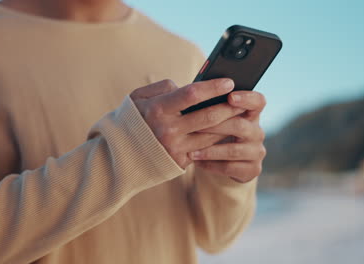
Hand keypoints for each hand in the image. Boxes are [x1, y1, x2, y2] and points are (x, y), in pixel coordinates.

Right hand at [130, 79, 244, 168]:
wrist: (119, 157)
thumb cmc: (132, 121)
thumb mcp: (138, 98)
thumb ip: (162, 87)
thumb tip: (186, 86)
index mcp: (157, 110)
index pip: (192, 94)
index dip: (213, 87)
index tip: (229, 81)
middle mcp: (168, 130)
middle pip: (208, 116)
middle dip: (230, 106)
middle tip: (244, 99)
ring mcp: (175, 148)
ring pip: (211, 134)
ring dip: (229, 124)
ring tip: (241, 114)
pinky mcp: (180, 162)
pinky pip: (206, 148)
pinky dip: (218, 139)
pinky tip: (227, 131)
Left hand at [190, 91, 266, 182]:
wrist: (226, 162)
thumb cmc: (217, 133)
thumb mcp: (217, 118)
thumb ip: (210, 106)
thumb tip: (189, 93)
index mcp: (251, 114)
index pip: (258, 101)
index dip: (247, 98)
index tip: (230, 96)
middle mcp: (257, 132)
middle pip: (240, 126)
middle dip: (216, 126)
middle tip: (195, 126)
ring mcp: (256, 151)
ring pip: (234, 150)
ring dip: (211, 150)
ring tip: (192, 151)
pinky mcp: (252, 169)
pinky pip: (230, 168)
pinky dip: (212, 165)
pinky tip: (197, 162)